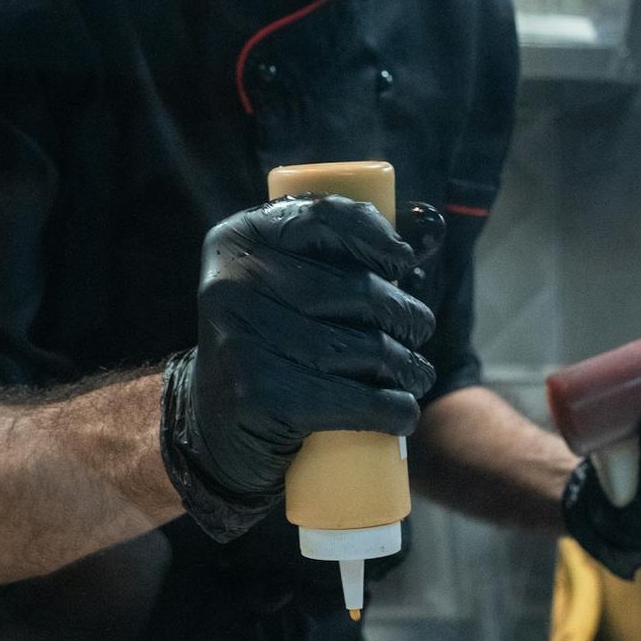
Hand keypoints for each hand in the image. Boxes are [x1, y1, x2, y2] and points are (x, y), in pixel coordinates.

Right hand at [162, 195, 435, 539]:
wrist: (212, 424)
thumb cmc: (268, 341)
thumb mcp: (278, 283)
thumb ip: (333, 252)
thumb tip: (428, 231)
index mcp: (238, 240)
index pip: (322, 217)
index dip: (376, 235)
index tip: (403, 261)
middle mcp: (233, 284)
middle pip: (357, 290)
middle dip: (406, 313)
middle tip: (418, 331)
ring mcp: (243, 341)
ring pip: (363, 347)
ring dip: (408, 366)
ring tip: (416, 374)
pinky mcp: (260, 397)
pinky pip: (353, 400)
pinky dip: (393, 409)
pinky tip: (403, 411)